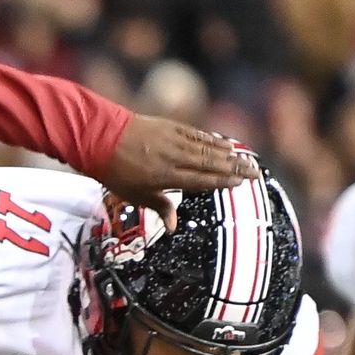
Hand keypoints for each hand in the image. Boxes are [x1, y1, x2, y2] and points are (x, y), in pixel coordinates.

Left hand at [95, 115, 258, 222]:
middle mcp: (174, 157)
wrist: (99, 137)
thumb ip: (159, 207)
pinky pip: (196, 134)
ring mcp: (173, 140)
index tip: (239, 184)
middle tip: (255, 171)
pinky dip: (212, 139)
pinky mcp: (170, 127)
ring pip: (206, 148)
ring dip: (229, 154)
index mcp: (166, 176)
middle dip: (234, 168)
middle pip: (210, 163)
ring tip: (246, 159)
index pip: (200, 180)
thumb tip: (173, 227)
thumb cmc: (115, 171)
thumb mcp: (134, 195)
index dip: (221, 182)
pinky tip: (224, 143)